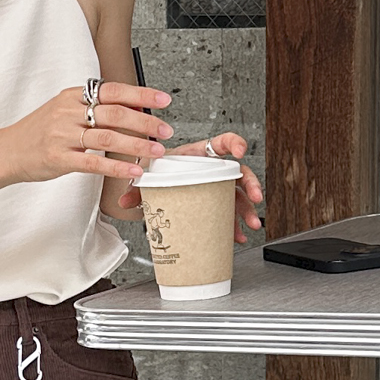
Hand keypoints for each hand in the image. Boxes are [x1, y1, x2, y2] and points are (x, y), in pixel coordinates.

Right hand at [0, 82, 175, 193]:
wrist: (6, 152)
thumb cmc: (38, 134)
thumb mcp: (63, 111)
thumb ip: (91, 108)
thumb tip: (127, 109)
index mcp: (72, 95)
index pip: (113, 90)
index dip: (141, 93)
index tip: (164, 100)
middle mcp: (68, 111)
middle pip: (114, 113)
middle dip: (144, 121)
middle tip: (166, 130)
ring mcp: (62, 135)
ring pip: (106, 137)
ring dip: (136, 144)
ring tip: (156, 151)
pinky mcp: (58, 159)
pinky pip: (93, 163)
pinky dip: (116, 167)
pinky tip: (133, 170)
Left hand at [116, 131, 264, 242]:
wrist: (157, 180)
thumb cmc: (161, 169)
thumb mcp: (150, 174)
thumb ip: (138, 186)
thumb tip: (124, 200)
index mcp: (200, 154)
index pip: (223, 142)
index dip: (235, 143)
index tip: (241, 151)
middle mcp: (213, 170)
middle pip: (239, 173)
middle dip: (250, 185)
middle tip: (255, 197)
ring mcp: (216, 188)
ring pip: (238, 197)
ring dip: (247, 210)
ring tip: (252, 223)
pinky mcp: (213, 205)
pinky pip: (227, 215)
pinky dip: (233, 227)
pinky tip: (237, 236)